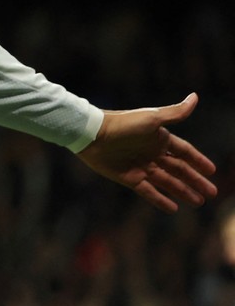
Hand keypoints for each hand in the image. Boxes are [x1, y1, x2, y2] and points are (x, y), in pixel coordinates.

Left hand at [76, 93, 217, 212]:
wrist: (92, 135)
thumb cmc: (123, 124)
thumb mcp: (152, 119)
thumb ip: (176, 113)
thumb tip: (195, 97)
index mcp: (159, 139)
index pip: (185, 152)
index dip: (199, 161)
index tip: (212, 171)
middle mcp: (152, 153)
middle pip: (179, 170)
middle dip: (195, 181)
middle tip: (212, 193)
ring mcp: (141, 167)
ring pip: (167, 182)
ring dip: (183, 191)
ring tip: (198, 202)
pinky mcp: (129, 179)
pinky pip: (149, 192)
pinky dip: (161, 200)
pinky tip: (174, 208)